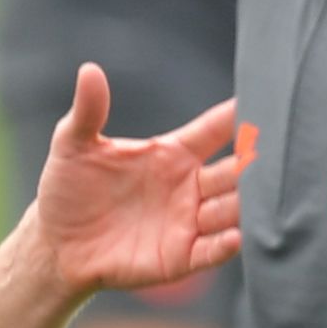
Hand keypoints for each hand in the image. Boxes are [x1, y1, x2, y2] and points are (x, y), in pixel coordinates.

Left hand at [23, 66, 245, 296]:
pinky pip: (213, 251)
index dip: (239, 116)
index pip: (216, 129)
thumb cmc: (68, 189)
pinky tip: (235, 236)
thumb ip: (89, 111)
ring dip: (246, 204)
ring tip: (258, 197)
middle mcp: (189, 186)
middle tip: (270, 157)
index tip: (267, 100)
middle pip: (236, 171)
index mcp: (173, 153)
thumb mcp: (73, 146)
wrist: (56, 244)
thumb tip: (89, 70)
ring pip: (233, 209)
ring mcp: (188, 222)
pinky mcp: (181, 257)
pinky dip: (227, 244)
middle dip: (255, 165)